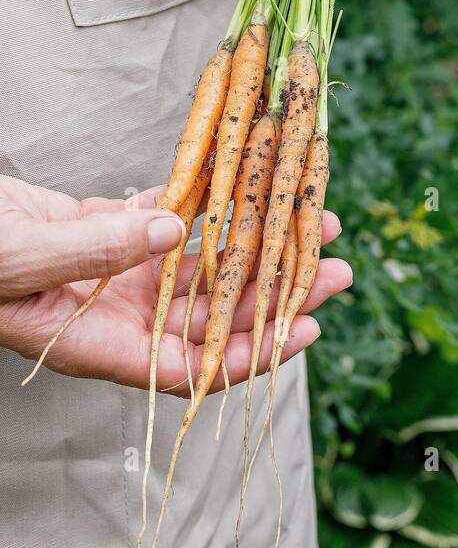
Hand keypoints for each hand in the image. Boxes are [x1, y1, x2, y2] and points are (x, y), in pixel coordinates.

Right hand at [0, 175, 350, 392]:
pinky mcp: (108, 227)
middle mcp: (118, 311)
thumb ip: (96, 251)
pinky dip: (209, 201)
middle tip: (336, 262)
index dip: (252, 351)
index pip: (191, 364)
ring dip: (256, 240)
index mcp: (98, 341)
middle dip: (276, 289)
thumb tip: (175, 238)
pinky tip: (248, 183)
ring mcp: (116, 268)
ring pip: (203, 262)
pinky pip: (171, 216)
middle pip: (213, 311)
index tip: (307, 325)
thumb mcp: (23, 258)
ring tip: (310, 216)